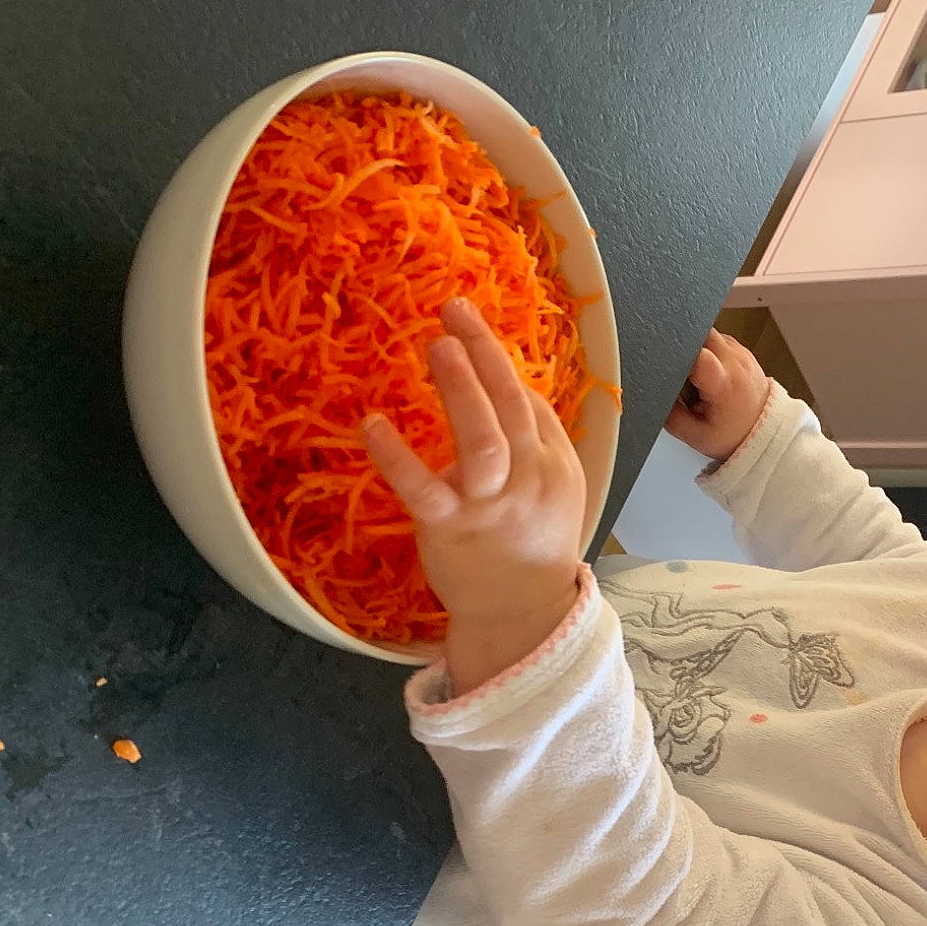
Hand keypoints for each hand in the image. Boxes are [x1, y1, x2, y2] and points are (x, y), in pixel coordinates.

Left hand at [363, 297, 584, 691]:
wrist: (523, 612)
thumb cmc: (531, 542)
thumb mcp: (554, 485)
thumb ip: (537, 435)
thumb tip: (507, 381)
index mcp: (551, 463)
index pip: (524, 398)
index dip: (494, 355)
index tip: (465, 317)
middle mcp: (526, 478)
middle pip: (508, 407)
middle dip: (483, 356)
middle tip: (451, 313)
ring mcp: (489, 504)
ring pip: (481, 442)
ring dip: (461, 391)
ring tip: (438, 347)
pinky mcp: (450, 529)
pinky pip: (423, 489)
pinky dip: (397, 456)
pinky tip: (372, 424)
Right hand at [664, 328, 769, 461]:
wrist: (764, 427)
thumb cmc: (732, 433)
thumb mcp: (695, 435)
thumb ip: (670, 416)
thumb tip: (651, 395)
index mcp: (723, 383)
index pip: (699, 355)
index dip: (678, 355)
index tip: (668, 367)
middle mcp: (734, 361)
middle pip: (699, 335)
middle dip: (681, 349)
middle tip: (679, 372)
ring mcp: (739, 350)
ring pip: (705, 332)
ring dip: (693, 348)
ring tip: (694, 374)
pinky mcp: (739, 347)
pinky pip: (714, 337)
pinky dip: (704, 349)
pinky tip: (704, 370)